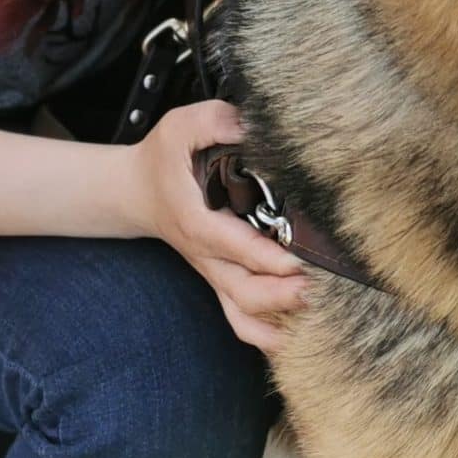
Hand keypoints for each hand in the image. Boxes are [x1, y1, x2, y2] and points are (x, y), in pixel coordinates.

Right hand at [127, 98, 311, 356]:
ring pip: (243, 316)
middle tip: (321, 287)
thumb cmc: (164, 159)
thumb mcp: (180, 127)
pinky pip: (243, 321)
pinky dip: (268, 335)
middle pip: (244, 293)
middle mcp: (209, 257)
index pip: (235, 247)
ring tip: (318, 316)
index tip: (300, 261)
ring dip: (278, 321)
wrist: (137, 192)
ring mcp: (216, 275)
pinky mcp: (223, 282)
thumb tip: (253, 124)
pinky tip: (301, 336)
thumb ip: (216, 121)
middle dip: (282, 296)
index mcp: (198, 222)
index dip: (268, 258)